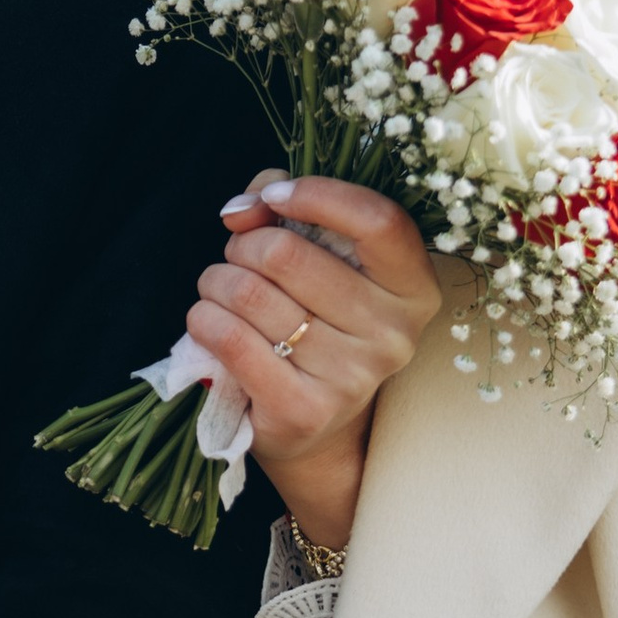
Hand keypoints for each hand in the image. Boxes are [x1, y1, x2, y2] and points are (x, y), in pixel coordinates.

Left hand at [186, 173, 439, 555]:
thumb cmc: (315, 316)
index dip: (318, 195)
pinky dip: (203, 319)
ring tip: (221, 291)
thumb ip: (282, 206)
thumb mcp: (319, 253)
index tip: (275, 198)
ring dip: (216, 282)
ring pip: (249, 294)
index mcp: (413, 287)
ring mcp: (352, 377)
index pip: (378, 221)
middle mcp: (393, 334)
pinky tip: (208, 320)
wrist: (315, 422)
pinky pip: (230, 339)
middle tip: (239, 259)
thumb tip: (243, 210)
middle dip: (244, 246)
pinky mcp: (302, 410)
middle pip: (287, 254)